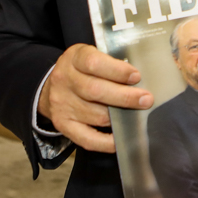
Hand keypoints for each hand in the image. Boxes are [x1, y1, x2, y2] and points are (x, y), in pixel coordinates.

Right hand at [37, 44, 153, 152]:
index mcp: (74, 58)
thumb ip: (111, 63)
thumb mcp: (91, 55)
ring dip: (120, 118)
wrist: (51, 87)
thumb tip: (140, 79)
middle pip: (95, 91)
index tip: (136, 77)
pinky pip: (87, 138)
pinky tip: (121, 138)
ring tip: (137, 116)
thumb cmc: (82, 70)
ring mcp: (62, 104)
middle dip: (125, 97)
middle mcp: (65, 80)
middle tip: (146, 100)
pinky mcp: (63, 124)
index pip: (94, 63)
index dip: (117, 71)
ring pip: (96, 115)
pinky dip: (106, 142)